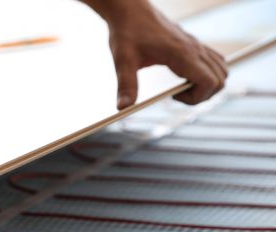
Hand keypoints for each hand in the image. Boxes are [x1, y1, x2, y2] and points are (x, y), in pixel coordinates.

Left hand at [99, 1, 227, 107]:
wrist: (131, 10)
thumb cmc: (127, 33)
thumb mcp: (123, 61)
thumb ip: (126, 85)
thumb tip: (122, 108)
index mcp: (182, 54)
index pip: (210, 82)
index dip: (196, 98)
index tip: (173, 95)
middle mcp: (195, 48)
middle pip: (221, 79)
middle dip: (202, 95)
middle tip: (177, 95)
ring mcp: (196, 45)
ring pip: (221, 70)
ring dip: (207, 85)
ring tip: (181, 87)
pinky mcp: (193, 43)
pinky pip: (214, 61)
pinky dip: (207, 74)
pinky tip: (183, 75)